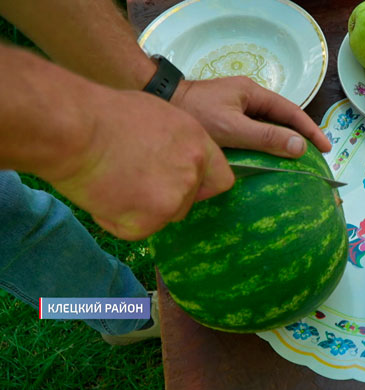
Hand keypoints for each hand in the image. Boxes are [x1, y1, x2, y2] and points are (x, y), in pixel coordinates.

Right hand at [48, 90, 234, 240]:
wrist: (74, 129)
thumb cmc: (105, 115)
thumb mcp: (158, 117)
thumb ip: (177, 144)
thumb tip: (175, 160)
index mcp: (198, 144)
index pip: (220, 179)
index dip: (201, 185)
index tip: (181, 185)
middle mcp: (192, 172)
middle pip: (188, 202)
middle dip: (165, 199)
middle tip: (132, 181)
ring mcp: (173, 198)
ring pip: (164, 217)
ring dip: (142, 210)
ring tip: (114, 183)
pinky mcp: (149, 220)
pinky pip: (135, 230)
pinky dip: (116, 221)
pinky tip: (102, 194)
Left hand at [170, 76, 330, 157]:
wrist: (159, 102)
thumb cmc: (195, 114)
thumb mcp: (233, 128)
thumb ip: (266, 137)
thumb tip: (300, 146)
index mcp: (253, 94)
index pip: (291, 112)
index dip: (311, 130)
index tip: (326, 148)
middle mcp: (248, 98)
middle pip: (282, 119)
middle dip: (300, 137)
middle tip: (316, 158)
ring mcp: (236, 108)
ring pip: (267, 126)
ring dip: (282, 142)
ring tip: (296, 161)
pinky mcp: (225, 119)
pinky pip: (252, 132)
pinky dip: (264, 145)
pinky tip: (267, 159)